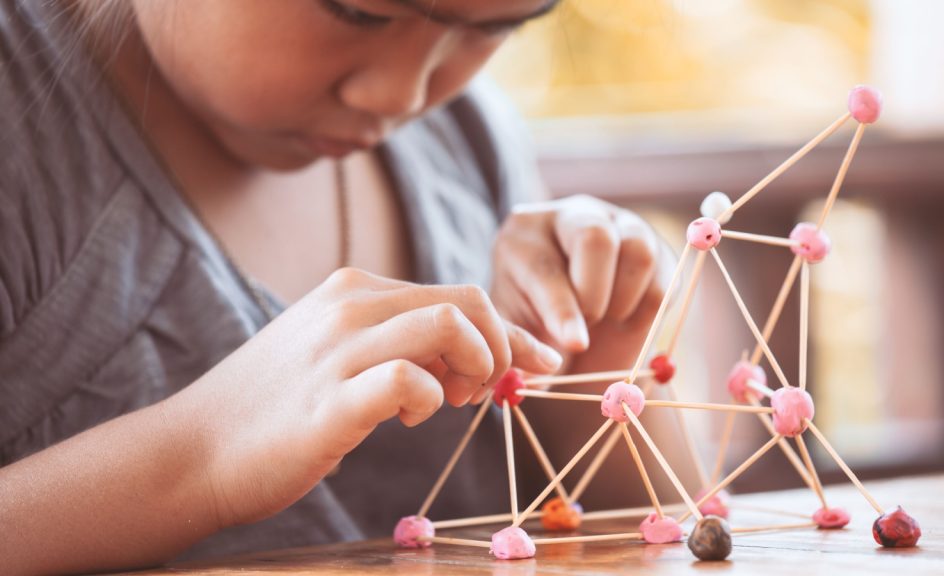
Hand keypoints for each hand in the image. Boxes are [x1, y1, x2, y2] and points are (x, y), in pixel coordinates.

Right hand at [180, 268, 561, 526]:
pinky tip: (410, 417)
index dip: (510, 329)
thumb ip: (393, 343)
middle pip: (465, 301)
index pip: (457, 293)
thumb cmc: (272, 409)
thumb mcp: (333, 353)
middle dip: (503, 345)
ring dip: (476, 367)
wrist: (190, 452)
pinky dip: (431, 399)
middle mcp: (349, 306)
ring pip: (447, 326)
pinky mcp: (331, 401)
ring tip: (455, 401)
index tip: (541, 361)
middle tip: (491, 390)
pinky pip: (409, 379)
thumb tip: (466, 359)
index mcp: (352, 290)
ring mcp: (338, 350)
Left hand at [489, 195, 675, 372]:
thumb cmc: (534, 324)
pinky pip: (666, 279)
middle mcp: (573, 215)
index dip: (562, 309)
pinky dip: (648, 312)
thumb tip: (542, 371)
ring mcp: (620, 225)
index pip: (545, 264)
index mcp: (524, 232)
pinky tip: (622, 319)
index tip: (574, 344)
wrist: (570, 325)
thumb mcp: (516, 334)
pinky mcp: (657, 249)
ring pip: (638, 251)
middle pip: (595, 237)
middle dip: (594, 297)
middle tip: (586, 328)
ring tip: (604, 321)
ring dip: (623, 301)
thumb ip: (520, 350)